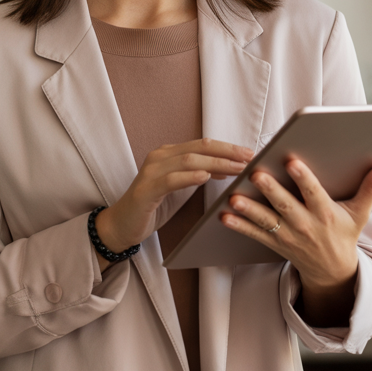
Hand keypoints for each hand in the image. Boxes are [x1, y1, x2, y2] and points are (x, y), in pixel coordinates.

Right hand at [94, 139, 252, 269]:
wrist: (121, 225)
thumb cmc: (152, 206)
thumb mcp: (179, 188)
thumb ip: (198, 175)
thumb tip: (225, 168)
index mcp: (168, 154)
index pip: (203, 145)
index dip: (227, 147)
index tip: (250, 153)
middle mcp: (159, 157)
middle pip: (199, 148)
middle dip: (227, 152)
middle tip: (250, 158)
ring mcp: (151, 172)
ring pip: (188, 161)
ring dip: (216, 164)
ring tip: (236, 169)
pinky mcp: (146, 190)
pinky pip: (170, 180)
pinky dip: (189, 177)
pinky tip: (205, 177)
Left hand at [220, 158, 371, 325]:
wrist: (333, 271)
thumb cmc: (344, 234)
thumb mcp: (359, 214)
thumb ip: (369, 189)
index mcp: (326, 214)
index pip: (313, 193)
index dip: (303, 179)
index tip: (292, 162)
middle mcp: (306, 225)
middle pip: (286, 205)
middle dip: (270, 191)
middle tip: (255, 174)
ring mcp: (289, 236)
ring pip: (267, 221)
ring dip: (249, 210)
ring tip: (233, 198)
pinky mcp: (276, 243)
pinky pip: (255, 234)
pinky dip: (239, 226)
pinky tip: (224, 215)